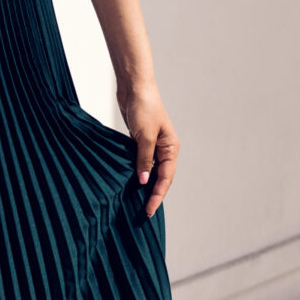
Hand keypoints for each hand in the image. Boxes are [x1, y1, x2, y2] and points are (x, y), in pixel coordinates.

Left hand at [120, 81, 177, 218]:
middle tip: (143, 212)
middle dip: (153, 194)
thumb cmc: (145, 107)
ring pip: (150, 170)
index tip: (148, 211)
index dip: (157, 196)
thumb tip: (144, 181)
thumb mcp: (144, 136)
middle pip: (160, 177)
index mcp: (171, 147)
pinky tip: (128, 181)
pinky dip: (136, 171)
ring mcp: (152, 144)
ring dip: (144, 184)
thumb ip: (144, 160)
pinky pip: (140, 161)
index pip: (166, 178)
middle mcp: (164, 148)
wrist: (134, 86)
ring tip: (135, 201)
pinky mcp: (140, 140)